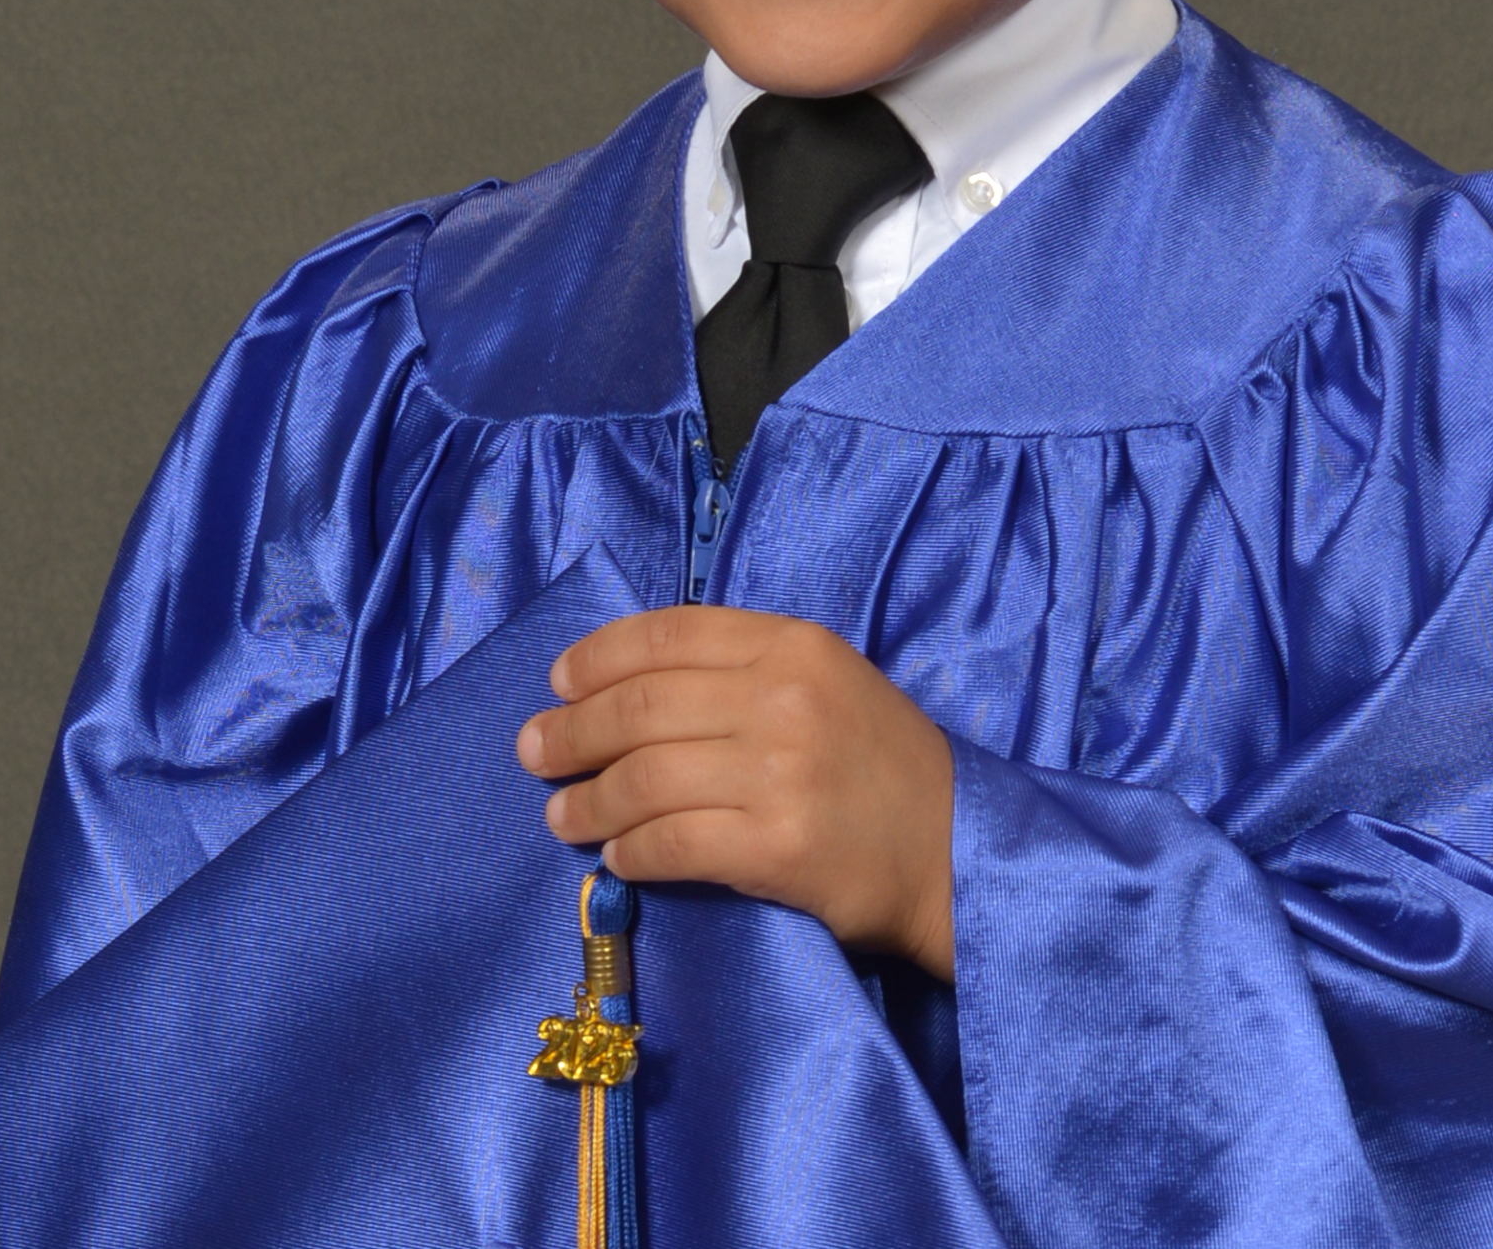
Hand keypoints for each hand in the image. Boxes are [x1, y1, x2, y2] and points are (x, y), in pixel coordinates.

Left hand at [517, 607, 954, 980]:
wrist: (956, 848)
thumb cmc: (881, 762)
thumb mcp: (826, 679)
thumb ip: (744, 668)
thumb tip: (627, 685)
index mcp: (793, 644)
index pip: (668, 635)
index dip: (598, 656)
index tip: (558, 681)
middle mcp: (782, 698)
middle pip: (641, 706)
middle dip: (573, 730)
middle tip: (536, 751)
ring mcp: (779, 772)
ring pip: (645, 777)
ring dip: (588, 800)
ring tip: (561, 816)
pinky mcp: (776, 847)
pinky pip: (673, 843)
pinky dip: (631, 850)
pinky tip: (618, 857)